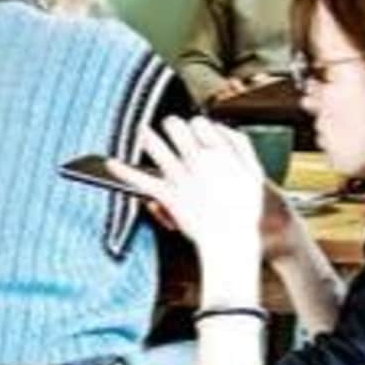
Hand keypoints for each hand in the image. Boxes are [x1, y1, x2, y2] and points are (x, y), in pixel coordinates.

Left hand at [129, 113, 269, 274]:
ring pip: (157, 146)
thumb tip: (223, 128)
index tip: (194, 128)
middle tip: (170, 127)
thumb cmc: (244, 212)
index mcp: (221, 153)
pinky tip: (110, 164)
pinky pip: (141, 179)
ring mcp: (181, 177)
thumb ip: (240, 147)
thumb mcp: (253, 173)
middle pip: (177, 128)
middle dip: (172, 125)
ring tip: (140, 131)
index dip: (195, 124)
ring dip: (146, 136)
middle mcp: (199, 160)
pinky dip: (123, 171)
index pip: (201, 123)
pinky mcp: (167, 195)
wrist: (232, 240)